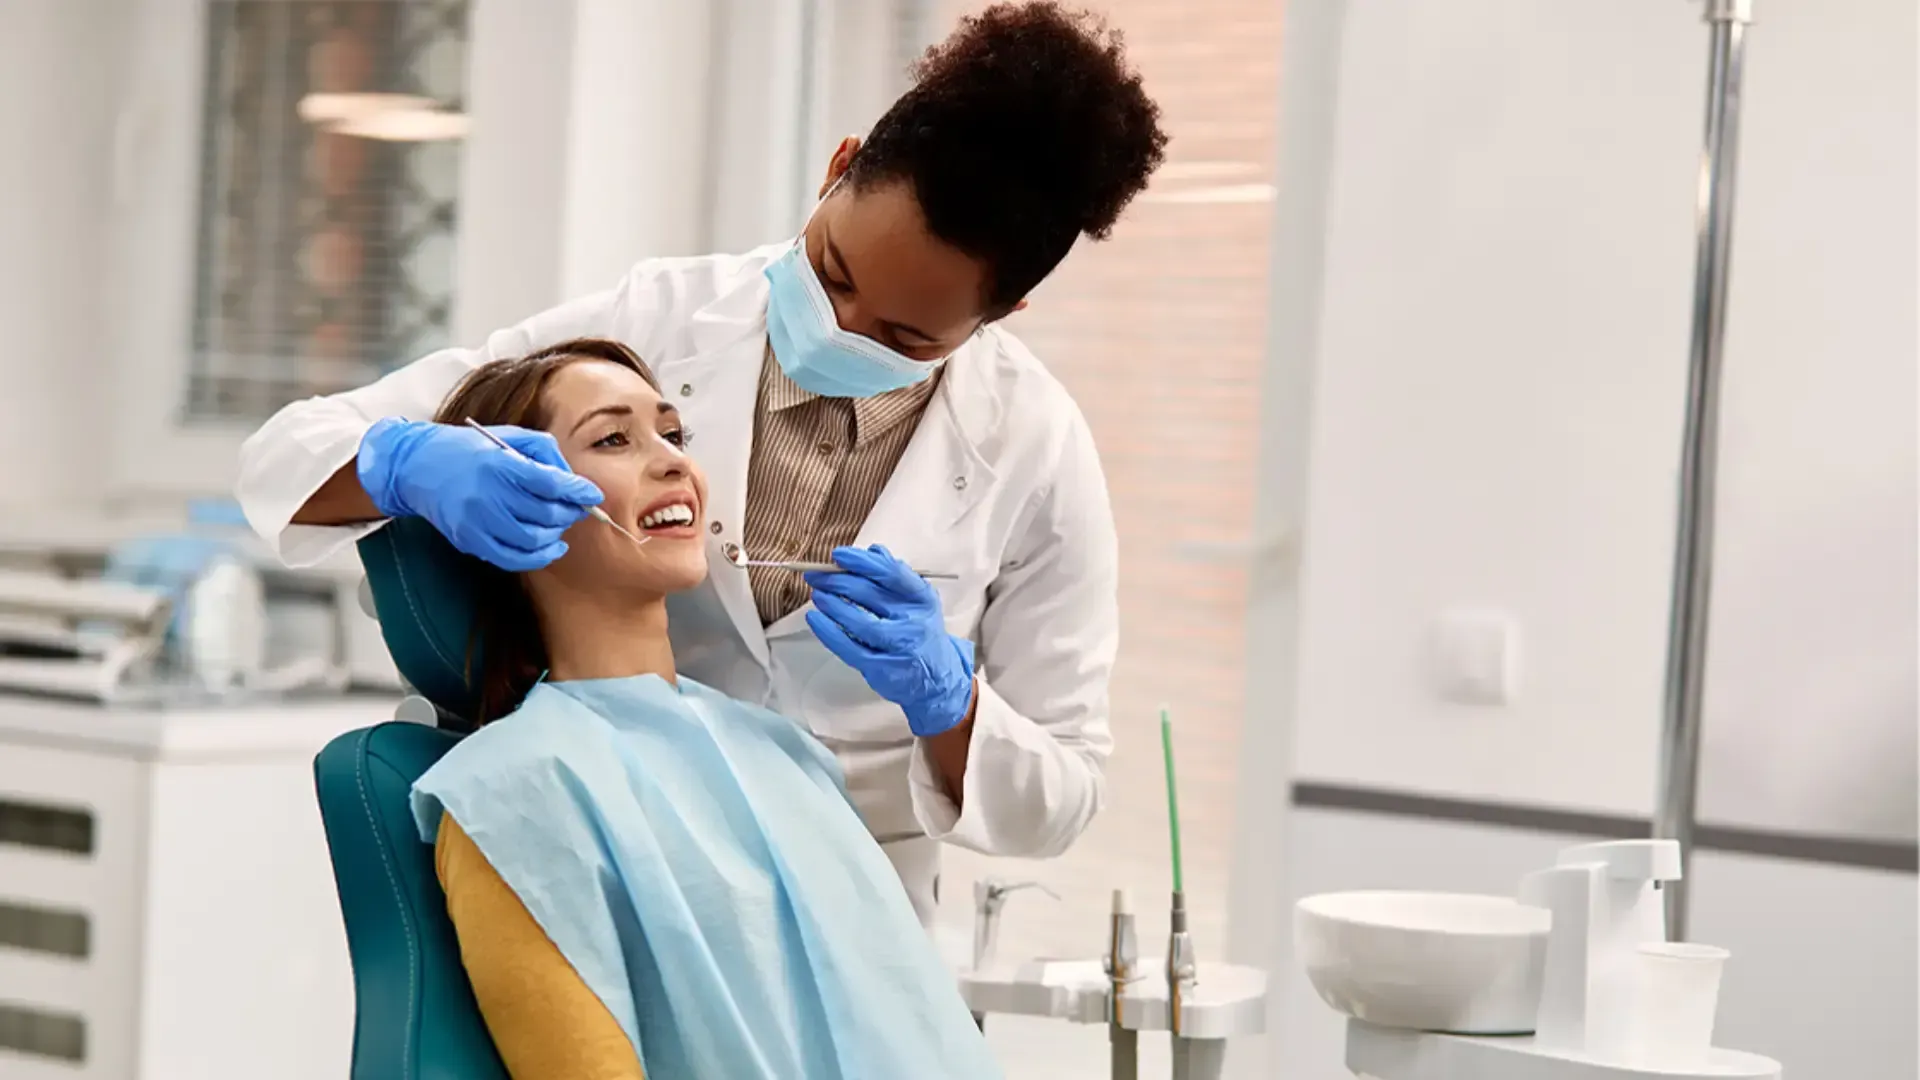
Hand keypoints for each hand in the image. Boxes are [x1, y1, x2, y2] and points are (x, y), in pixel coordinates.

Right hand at [357, 418, 603, 571]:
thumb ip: (546, 454)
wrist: (418, 466)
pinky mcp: (469, 540)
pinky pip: (513, 559)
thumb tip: (573, 481)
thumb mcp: (509, 437)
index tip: (593, 495)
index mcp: (498, 463)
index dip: (576, 491)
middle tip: (576, 507)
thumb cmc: (470, 449)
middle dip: (569, 512)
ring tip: (559, 523)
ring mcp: (476, 521)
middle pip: (545, 514)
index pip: (549, 483)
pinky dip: (539, 557)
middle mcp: (486, 494)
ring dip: (555, 534)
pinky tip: (552, 547)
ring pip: (533, 540)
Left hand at [804, 544, 975, 737]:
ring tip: (817, 594)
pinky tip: (816, 619)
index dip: (862, 562)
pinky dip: (828, 632)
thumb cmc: (921, 633)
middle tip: (816, 575)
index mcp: (922, 599)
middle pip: (870, 595)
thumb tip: (873, 551)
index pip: (891, 573)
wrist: (937, 680)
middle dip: (838, 580)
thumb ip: (897, 576)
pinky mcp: (881, 668)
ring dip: (832, 604)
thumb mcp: (919, 602)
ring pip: (859, 622)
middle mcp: (913, 622)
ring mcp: (898, 647)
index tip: (838, 555)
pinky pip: (849, 647)